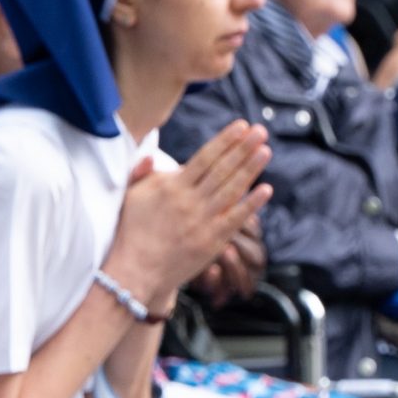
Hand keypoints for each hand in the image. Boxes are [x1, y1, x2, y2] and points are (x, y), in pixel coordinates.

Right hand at [108, 123, 271, 307]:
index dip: (225, 140)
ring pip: (232, 190)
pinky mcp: (212, 241)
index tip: (241, 126)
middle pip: (223, 169)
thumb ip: (143, 174)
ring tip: (265, 150)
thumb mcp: (131, 197)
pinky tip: (266, 189)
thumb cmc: (132, 232)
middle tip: (261, 131)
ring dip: (251, 169)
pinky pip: (236, 219)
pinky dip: (252, 204)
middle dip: (243, 148)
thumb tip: (149, 155)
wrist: (135, 270)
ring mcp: (203, 221)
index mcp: (172, 186)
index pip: (205, 157)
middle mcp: (190, 201)